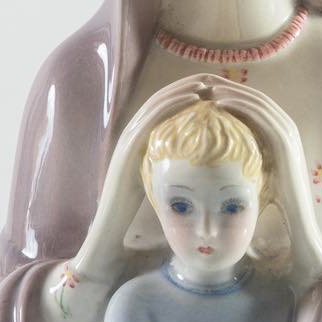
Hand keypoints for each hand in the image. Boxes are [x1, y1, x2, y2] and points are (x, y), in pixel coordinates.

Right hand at [72, 76, 209, 279]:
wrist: (108, 242)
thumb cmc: (135, 226)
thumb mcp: (159, 194)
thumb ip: (173, 182)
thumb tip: (201, 183)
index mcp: (138, 149)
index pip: (162, 114)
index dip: (184, 99)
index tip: (213, 93)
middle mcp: (129, 141)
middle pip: (158, 103)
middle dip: (185, 87)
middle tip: (213, 79)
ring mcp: (126, 145)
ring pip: (155, 106)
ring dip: (182, 91)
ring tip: (208, 83)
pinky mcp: (126, 152)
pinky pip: (152, 120)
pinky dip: (173, 106)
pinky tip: (195, 100)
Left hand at [204, 75, 321, 288]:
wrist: (299, 225)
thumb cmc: (274, 208)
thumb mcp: (255, 178)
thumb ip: (244, 163)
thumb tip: (218, 158)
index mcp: (280, 136)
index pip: (253, 107)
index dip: (230, 96)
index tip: (204, 93)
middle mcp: (287, 131)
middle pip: (255, 98)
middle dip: (228, 87)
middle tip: (202, 82)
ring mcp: (288, 135)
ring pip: (257, 102)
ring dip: (231, 91)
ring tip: (205, 87)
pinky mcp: (285, 142)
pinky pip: (260, 115)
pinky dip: (239, 104)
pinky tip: (217, 101)